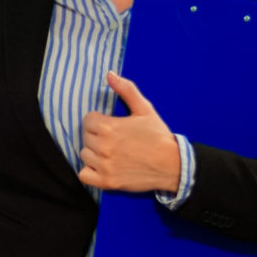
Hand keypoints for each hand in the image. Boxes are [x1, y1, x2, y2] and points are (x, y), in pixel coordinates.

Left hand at [76, 73, 181, 193]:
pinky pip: (84, 175)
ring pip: (84, 155)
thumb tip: (109, 74)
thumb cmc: (158, 136)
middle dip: (97, 136)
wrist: (172, 164)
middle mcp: (103, 146)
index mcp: (109, 127)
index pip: (88, 120)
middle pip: (86, 137)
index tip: (111, 126)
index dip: (99, 121)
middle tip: (115, 140)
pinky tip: (103, 166)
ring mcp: (104, 165)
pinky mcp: (106, 181)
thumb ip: (126, 90)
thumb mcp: (144, 109)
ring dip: (94, 154)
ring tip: (111, 153)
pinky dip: (90, 172)